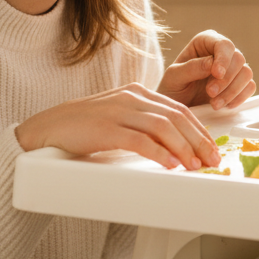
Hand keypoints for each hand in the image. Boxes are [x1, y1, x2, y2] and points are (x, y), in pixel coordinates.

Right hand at [15, 84, 219, 169]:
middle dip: (198, 140)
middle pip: (176, 117)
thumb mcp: (120, 118)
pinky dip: (158, 152)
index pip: (178, 109)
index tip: (211, 147)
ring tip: (195, 165)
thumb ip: (144, 123)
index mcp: (138, 92)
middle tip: (212, 159)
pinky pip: (139, 140)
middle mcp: (131, 97)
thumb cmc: (84, 127)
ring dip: (183, 148)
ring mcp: (118, 111)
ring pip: (162, 127)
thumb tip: (174, 143)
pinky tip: (170, 164)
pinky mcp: (105, 129)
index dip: (199, 129)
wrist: (47, 128)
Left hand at [158, 30, 255, 109]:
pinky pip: (250, 87)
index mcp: (205, 42)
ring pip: (246, 73)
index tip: (216, 74)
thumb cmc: (172, 88)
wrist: (177, 107)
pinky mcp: (239, 84)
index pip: (223, 44)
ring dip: (232, 91)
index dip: (223, 59)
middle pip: (238, 59)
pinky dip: (240, 97)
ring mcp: (232, 68)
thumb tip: (212, 63)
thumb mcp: (174, 78)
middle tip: (210, 94)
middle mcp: (222, 52)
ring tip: (215, 104)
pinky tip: (225, 106)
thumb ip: (191, 68)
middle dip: (226, 79)